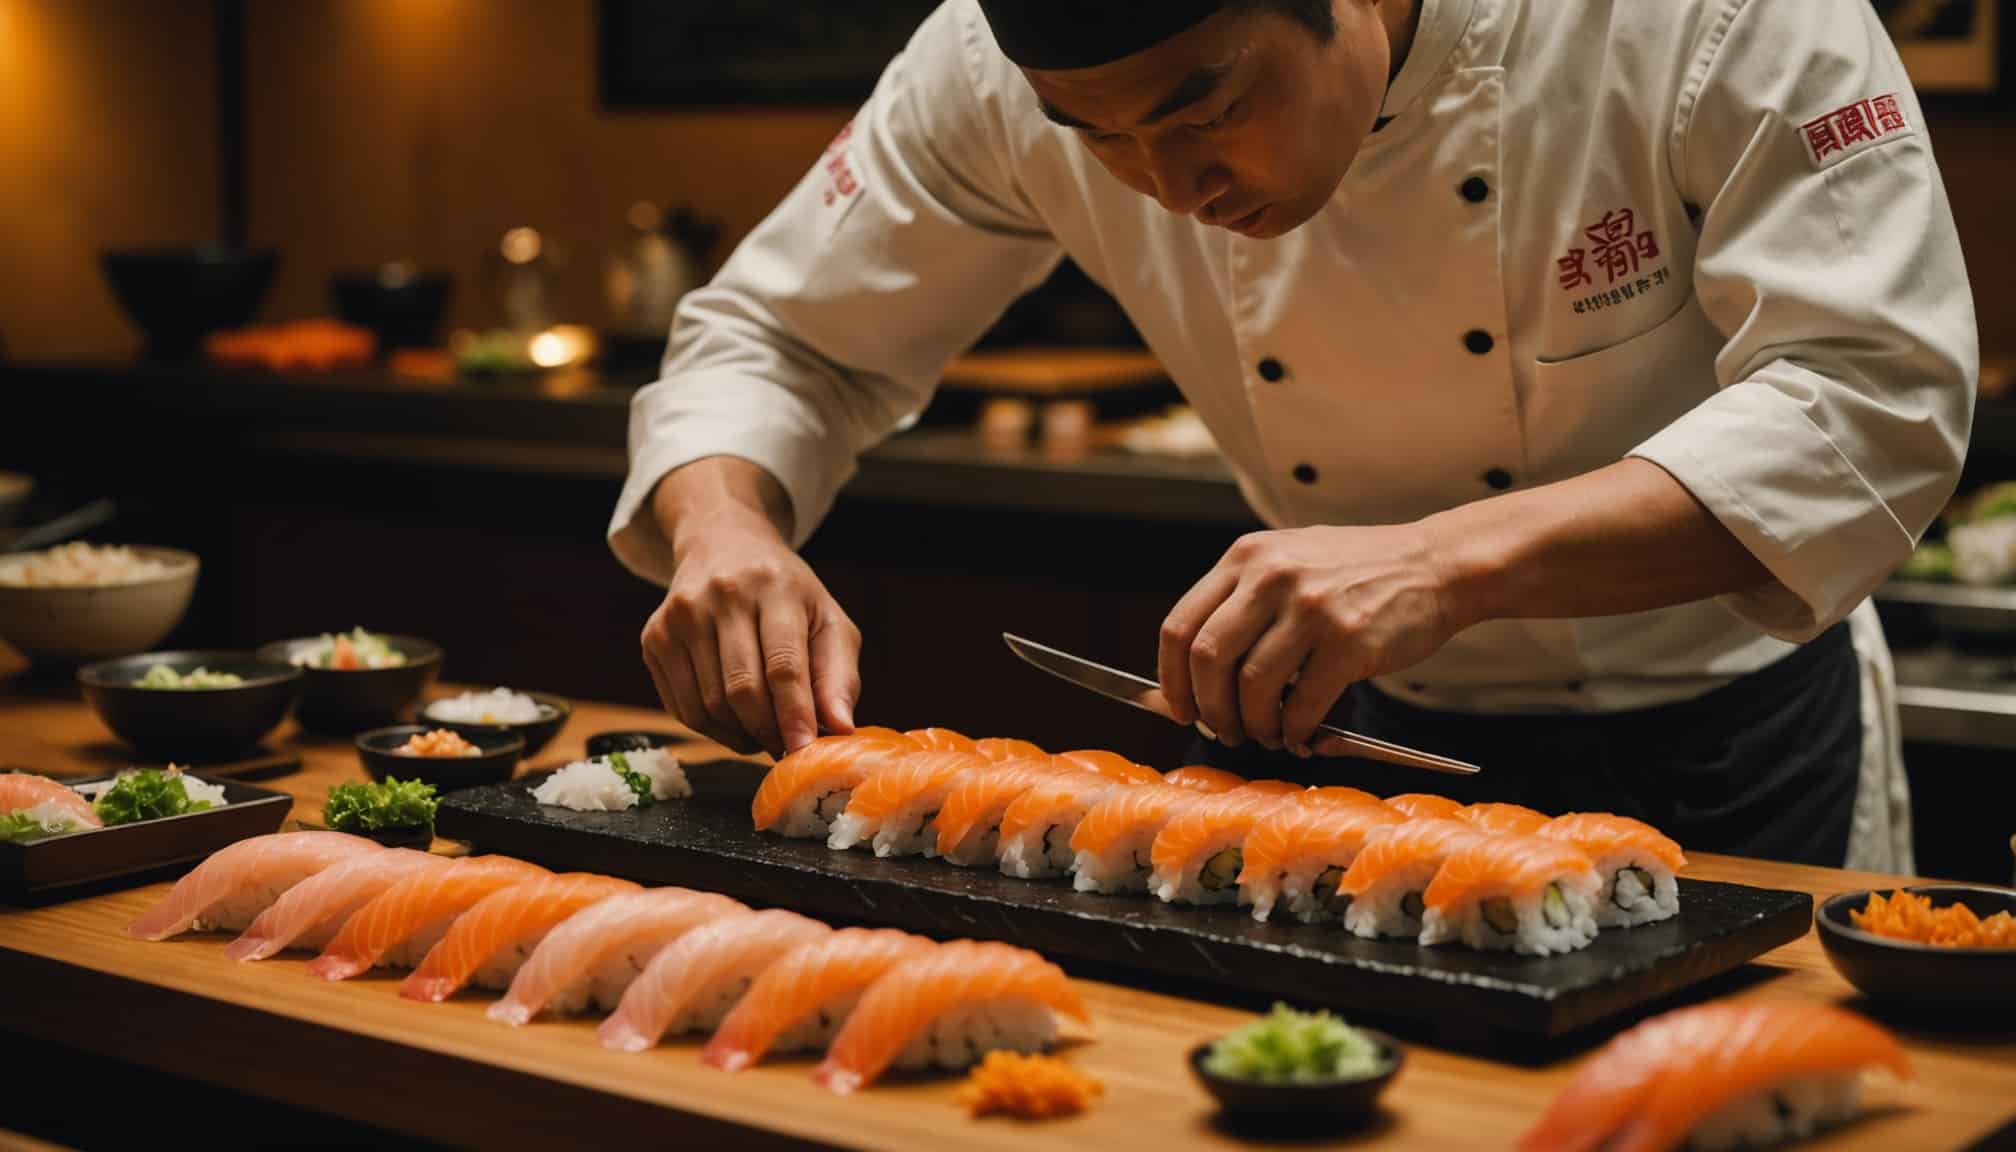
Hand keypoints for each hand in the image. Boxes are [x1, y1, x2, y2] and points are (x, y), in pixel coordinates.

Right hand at [639, 503, 861, 757]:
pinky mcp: (654, 637)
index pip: (783, 664)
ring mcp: (680, 616)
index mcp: (774, 587)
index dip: (794, 714)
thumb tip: (840, 730)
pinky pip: (682, 707)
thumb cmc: (786, 592)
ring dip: (740, 735)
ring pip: (709, 705)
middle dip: (767, 731)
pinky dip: (712, 729)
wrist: (722, 544)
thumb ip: (838, 676)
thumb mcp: (827, 620)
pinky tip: (734, 722)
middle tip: (785, 745)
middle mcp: (721, 595)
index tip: (804, 750)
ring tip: (764, 734)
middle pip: (741, 690)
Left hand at [1157, 524, 1462, 751]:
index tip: (1179, 709)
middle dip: (1208, 710)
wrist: (1434, 565)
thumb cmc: (1355, 575)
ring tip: (1267, 734)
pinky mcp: (1348, 641)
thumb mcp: (1287, 563)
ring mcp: (1310, 608)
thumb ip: (1241, 605)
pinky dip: (1294, 730)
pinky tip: (1300, 734)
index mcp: (1246, 557)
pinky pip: (1302, 704)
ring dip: (1254, 725)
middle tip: (1222, 731)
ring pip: (1252, 687)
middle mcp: (1271, 576)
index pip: (1179, 627)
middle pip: (1206, 661)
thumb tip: (1192, 681)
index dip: (1170, 681)